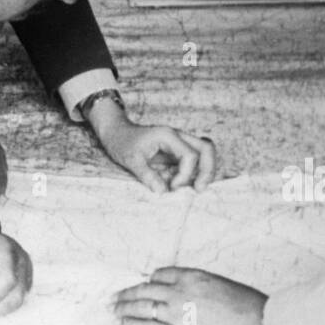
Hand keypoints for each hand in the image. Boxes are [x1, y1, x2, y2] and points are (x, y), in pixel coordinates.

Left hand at [87, 100, 215, 192]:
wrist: (117, 133)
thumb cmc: (122, 143)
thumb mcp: (131, 160)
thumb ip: (147, 176)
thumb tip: (163, 192)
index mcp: (168, 135)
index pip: (190, 155)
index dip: (185, 175)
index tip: (172, 187)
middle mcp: (178, 137)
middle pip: (207, 148)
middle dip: (208, 170)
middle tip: (199, 189)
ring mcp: (179, 143)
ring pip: (204, 153)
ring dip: (203, 171)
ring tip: (193, 187)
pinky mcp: (177, 151)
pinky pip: (194, 160)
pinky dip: (192, 173)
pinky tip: (179, 183)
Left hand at [113, 267, 269, 324]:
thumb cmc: (249, 307)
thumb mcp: (221, 285)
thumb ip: (199, 287)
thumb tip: (186, 295)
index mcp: (193, 276)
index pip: (161, 274)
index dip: (150, 281)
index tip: (144, 285)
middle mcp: (181, 291)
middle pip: (146, 289)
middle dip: (128, 293)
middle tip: (115, 296)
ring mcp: (178, 313)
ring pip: (142, 307)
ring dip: (125, 308)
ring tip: (115, 310)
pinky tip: (125, 324)